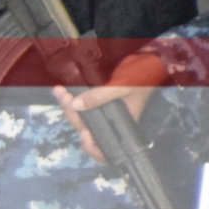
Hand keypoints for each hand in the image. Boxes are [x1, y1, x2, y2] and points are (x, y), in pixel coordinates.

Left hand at [53, 51, 169, 160]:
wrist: (148, 60)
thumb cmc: (142, 76)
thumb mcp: (122, 86)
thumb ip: (99, 97)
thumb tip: (75, 105)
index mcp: (122, 125)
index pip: (106, 148)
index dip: (92, 148)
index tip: (84, 134)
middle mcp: (112, 122)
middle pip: (87, 130)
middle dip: (73, 116)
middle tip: (65, 97)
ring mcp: (105, 112)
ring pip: (81, 118)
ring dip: (68, 107)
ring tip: (60, 91)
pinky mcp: (99, 102)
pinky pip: (82, 106)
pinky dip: (71, 100)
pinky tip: (62, 91)